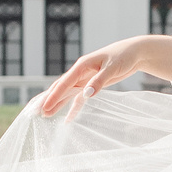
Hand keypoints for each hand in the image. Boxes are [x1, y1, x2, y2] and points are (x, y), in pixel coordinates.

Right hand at [33, 37, 161, 118]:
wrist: (134, 52)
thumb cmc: (123, 57)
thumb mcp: (112, 68)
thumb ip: (99, 81)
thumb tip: (86, 94)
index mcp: (82, 66)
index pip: (64, 83)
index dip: (53, 96)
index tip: (44, 107)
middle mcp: (80, 72)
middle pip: (60, 87)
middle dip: (49, 100)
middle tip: (37, 113)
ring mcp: (85, 78)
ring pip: (67, 93)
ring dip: (57, 104)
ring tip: (45, 115)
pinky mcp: (92, 84)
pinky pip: (79, 98)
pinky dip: (73, 108)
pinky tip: (68, 119)